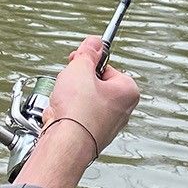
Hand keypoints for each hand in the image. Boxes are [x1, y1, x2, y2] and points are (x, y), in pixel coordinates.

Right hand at [15, 37, 138, 187]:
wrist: (64, 145)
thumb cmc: (78, 111)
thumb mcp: (80, 68)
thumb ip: (88, 52)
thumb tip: (94, 42)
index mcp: (128, 91)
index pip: (106, 67)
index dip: (87, 63)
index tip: (76, 63)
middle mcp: (122, 110)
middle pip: (94, 84)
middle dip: (76, 82)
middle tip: (67, 84)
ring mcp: (107, 125)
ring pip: (83, 101)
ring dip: (68, 98)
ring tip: (61, 102)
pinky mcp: (91, 136)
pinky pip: (76, 117)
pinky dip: (65, 114)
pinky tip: (59, 116)